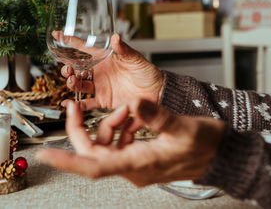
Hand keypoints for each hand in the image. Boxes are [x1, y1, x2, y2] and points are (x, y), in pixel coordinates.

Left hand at [36, 100, 225, 185]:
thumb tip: (135, 103)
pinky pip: (119, 146)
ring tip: (128, 109)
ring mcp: (138, 166)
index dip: (68, 160)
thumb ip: (157, 116)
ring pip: (107, 147)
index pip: (95, 165)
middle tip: (81, 106)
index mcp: (140, 163)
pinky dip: (120, 130)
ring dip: (109, 125)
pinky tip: (133, 119)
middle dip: (86, 127)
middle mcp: (134, 169)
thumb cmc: (206, 145)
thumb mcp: (183, 127)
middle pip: (94, 152)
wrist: (221, 155)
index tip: (46, 154)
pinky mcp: (143, 159)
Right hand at [61, 33, 163, 111]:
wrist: (156, 93)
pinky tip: (69, 103)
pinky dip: (77, 104)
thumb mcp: (136, 59)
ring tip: (73, 81)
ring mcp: (100, 86)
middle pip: (77, 67)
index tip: (57, 35)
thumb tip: (116, 37)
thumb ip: (124, 50)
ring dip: (72, 82)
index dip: (71, 41)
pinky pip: (86, 103)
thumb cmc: (148, 73)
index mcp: (106, 58)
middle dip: (68, 67)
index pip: (85, 48)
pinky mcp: (103, 100)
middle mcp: (100, 72)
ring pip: (79, 84)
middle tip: (68, 69)